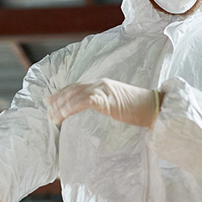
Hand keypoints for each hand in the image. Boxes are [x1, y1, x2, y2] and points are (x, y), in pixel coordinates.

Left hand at [45, 78, 160, 127]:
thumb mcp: (117, 105)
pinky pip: (84, 101)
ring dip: (61, 106)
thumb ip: (104, 105)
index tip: (49, 100)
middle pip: (73, 89)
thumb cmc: (139, 110)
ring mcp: (104, 90)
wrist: (154, 108)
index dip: (62, 93)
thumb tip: (95, 113)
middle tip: (47, 110)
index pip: (77, 86)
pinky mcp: (107, 99)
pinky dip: (71, 108)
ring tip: (52, 117)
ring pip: (76, 95)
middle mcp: (101, 83)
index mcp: (103, 84)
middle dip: (58, 99)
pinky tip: (63, 115)